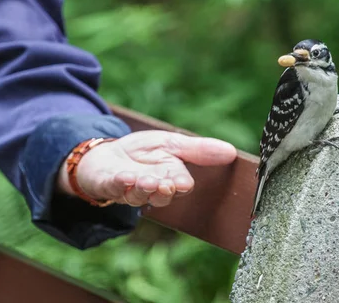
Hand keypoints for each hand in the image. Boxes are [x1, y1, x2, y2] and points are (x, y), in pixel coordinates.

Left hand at [57, 130, 236, 206]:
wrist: (107, 154)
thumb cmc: (142, 152)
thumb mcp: (171, 143)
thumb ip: (198, 149)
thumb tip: (231, 151)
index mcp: (170, 178)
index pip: (181, 185)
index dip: (181, 184)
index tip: (184, 182)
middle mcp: (151, 188)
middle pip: (161, 195)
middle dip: (163, 191)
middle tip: (166, 184)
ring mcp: (129, 189)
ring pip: (138, 195)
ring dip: (143, 188)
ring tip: (148, 180)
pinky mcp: (108, 184)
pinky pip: (114, 187)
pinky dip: (119, 183)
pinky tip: (125, 176)